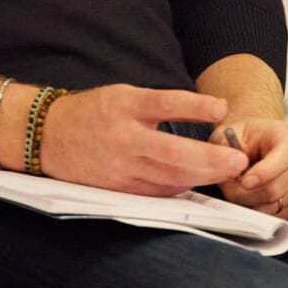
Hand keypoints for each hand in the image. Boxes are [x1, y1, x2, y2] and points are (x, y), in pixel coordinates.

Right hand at [38, 84, 248, 194]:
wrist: (48, 136)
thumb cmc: (94, 112)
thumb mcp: (124, 95)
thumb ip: (159, 104)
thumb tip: (208, 111)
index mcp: (124, 106)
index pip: (164, 103)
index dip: (195, 106)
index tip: (222, 108)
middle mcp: (122, 138)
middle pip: (172, 153)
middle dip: (209, 159)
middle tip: (239, 160)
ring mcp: (119, 167)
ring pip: (167, 178)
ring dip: (202, 177)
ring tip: (229, 172)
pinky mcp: (116, 189)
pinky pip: (155, 192)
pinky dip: (179, 187)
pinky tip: (198, 182)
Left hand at [210, 117, 287, 219]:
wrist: (245, 147)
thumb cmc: (239, 140)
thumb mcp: (226, 136)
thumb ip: (226, 150)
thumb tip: (237, 169)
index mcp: (285, 136)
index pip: (287, 155)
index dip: (264, 172)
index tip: (244, 181)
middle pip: (276, 189)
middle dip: (247, 193)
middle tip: (230, 187)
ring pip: (274, 206)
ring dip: (250, 203)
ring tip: (238, 190)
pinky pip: (278, 216)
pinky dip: (260, 212)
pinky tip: (249, 198)